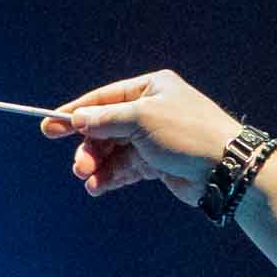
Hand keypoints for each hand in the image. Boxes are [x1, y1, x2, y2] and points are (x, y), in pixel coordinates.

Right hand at [41, 70, 244, 203]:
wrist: (226, 168)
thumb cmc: (188, 133)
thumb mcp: (142, 119)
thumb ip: (106, 119)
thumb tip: (78, 119)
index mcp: (151, 89)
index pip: (104, 98)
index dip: (76, 112)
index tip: (49, 126)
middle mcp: (151, 111)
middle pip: (106, 128)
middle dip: (89, 147)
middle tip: (78, 167)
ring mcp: (154, 139)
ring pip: (113, 151)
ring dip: (98, 165)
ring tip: (88, 180)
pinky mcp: (158, 164)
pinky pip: (126, 168)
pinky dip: (111, 177)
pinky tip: (98, 187)